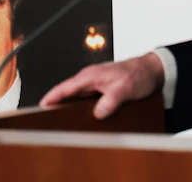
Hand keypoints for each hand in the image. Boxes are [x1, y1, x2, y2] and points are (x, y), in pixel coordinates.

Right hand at [40, 52, 164, 118]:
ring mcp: (95, 84)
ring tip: (61, 122)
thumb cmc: (137, 74)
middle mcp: (89, 79)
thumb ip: (110, 102)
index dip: (51, 97)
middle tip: (47, 119)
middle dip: (56, 104)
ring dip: (69, 107)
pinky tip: (82, 118)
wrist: (151, 70)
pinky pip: (86, 99)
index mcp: (90, 76)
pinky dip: (81, 108)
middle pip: (67, 93)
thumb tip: (97, 114)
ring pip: (77, 97)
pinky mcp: (101, 89)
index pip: (65, 87)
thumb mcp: (124, 89)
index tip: (40, 106)